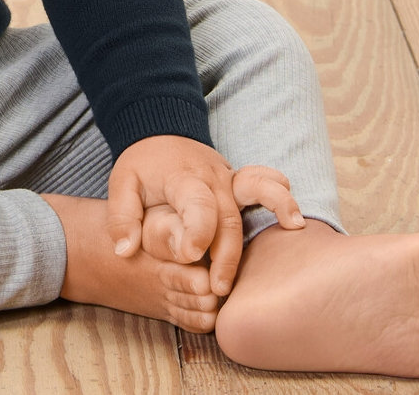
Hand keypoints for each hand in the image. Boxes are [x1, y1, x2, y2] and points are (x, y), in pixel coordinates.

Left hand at [106, 137, 303, 296]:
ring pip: (256, 193)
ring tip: (293, 228)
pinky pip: (264, 182)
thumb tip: (124, 252)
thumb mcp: (121, 185)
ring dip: (275, 208)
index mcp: (182, 178)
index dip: (196, 230)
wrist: (159, 130)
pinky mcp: (238, 181)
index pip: (196, 204)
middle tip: (219, 288)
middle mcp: (211, 176)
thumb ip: (122, 218)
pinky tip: (296, 217)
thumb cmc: (142, 165)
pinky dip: (281, 195)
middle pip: (227, 215)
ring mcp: (229, 176)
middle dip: (227, 253)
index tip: (188, 255)